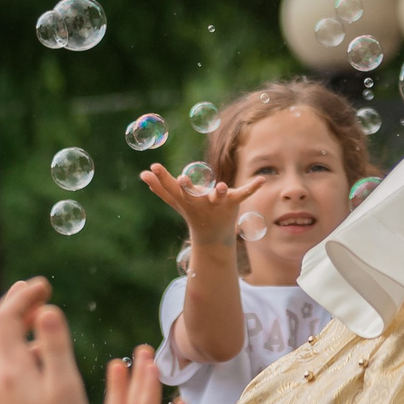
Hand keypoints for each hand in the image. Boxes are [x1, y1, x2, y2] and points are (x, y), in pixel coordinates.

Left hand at [0, 279, 92, 403]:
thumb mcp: (65, 385)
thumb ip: (55, 345)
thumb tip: (46, 309)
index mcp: (10, 370)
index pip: (5, 318)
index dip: (22, 296)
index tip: (44, 285)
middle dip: (15, 304)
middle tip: (38, 290)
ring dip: (14, 324)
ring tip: (37, 311)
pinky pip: (3, 363)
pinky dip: (17, 346)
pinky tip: (39, 350)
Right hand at [139, 163, 266, 245]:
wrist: (213, 236)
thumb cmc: (193, 212)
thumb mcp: (176, 200)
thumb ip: (160, 187)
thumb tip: (142, 174)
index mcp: (186, 199)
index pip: (172, 188)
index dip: (162, 177)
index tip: (153, 167)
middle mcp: (200, 201)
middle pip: (192, 194)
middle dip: (187, 187)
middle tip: (182, 180)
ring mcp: (217, 203)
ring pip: (217, 197)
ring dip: (218, 192)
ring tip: (220, 186)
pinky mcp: (232, 202)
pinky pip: (243, 193)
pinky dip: (252, 187)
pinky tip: (261, 179)